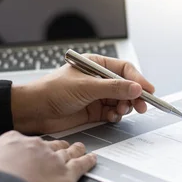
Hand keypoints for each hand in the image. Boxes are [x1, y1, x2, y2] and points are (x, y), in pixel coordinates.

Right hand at [0, 131, 95, 181]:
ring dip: (76, 150)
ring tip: (80, 148)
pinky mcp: (67, 174)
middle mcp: (38, 146)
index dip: (35, 146)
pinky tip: (93, 159)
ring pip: (69, 151)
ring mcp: (55, 159)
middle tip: (61, 149)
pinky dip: (89, 161)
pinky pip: (82, 164)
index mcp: (16, 140)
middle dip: (58, 146)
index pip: (30, 140)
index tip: (36, 148)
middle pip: (52, 144)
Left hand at [11, 54, 154, 133]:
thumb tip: (136, 88)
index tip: (148, 90)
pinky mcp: (94, 111)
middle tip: (141, 106)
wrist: (33, 111)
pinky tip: (111, 117)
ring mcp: (97, 95)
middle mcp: (98, 79)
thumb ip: (113, 88)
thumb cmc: (52, 91)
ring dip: (124, 107)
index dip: (138, 79)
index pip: (124, 69)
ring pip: (121, 100)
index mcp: (96, 64)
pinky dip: (115, 116)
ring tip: (121, 111)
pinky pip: (113, 112)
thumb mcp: (86, 87)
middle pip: (126, 86)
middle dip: (134, 96)